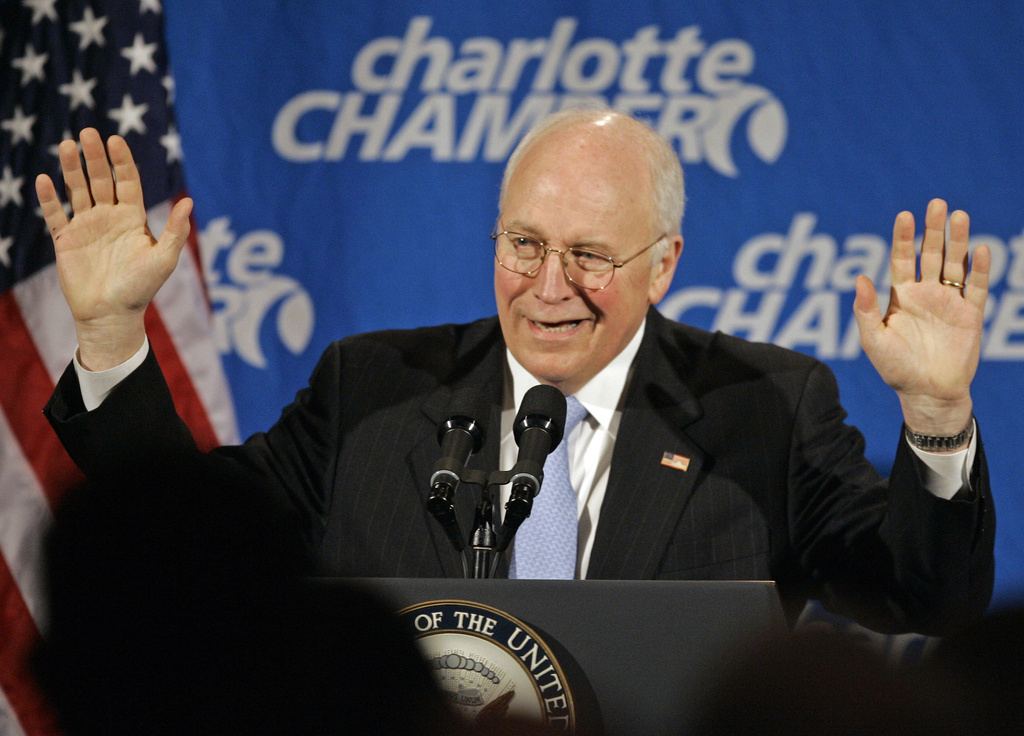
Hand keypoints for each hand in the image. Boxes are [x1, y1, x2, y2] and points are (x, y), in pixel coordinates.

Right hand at [35, 128, 192, 369]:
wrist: (112, 314)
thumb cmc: (141, 288)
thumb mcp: (164, 259)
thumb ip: (176, 231)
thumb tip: (189, 202)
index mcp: (133, 218)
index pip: (127, 182)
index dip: (122, 161)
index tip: (116, 141)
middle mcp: (109, 217)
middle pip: (101, 180)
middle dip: (96, 157)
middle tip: (89, 133)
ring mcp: (86, 227)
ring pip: (77, 190)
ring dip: (72, 169)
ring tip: (68, 145)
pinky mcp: (66, 240)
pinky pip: (55, 215)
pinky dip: (49, 198)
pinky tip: (44, 179)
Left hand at [853, 199, 989, 441]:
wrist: (927, 393)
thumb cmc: (895, 368)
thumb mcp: (874, 340)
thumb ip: (866, 309)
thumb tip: (860, 277)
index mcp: (901, 297)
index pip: (902, 259)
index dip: (904, 238)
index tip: (904, 215)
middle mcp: (926, 294)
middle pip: (930, 254)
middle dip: (933, 230)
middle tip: (936, 203)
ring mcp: (949, 303)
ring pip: (954, 265)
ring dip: (957, 241)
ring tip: (959, 215)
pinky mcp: (970, 316)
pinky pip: (977, 288)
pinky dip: (979, 270)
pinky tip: (979, 250)